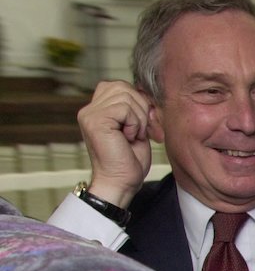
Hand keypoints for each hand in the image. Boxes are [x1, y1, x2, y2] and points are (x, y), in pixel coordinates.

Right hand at [77, 80, 153, 207]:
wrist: (121, 183)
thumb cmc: (129, 162)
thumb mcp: (138, 129)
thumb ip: (138, 109)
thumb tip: (148, 92)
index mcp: (98, 109)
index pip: (121, 86)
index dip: (140, 102)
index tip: (148, 125)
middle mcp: (90, 109)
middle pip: (124, 87)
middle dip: (142, 109)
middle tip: (143, 132)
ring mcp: (90, 114)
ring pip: (126, 96)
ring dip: (139, 119)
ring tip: (134, 137)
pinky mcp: (95, 120)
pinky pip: (124, 108)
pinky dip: (135, 124)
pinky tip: (128, 138)